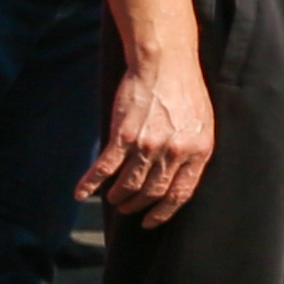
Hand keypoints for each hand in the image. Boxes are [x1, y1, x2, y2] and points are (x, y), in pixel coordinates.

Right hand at [81, 50, 216, 222]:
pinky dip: (90, 183)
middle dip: (138, 205)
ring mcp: (148, 145)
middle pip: (153, 192)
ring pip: (129, 184)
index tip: (151, 221)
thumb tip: (182, 177)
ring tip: (114, 199)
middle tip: (128, 209)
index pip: (180, 194)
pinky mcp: (124, 135)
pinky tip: (81, 193)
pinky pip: (104, 168)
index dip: (163, 212)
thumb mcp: (202, 123)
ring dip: (118, 196)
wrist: (165, 61)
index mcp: (198, 151)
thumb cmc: (185, 89)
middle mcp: (174, 152)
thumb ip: (193, 151)